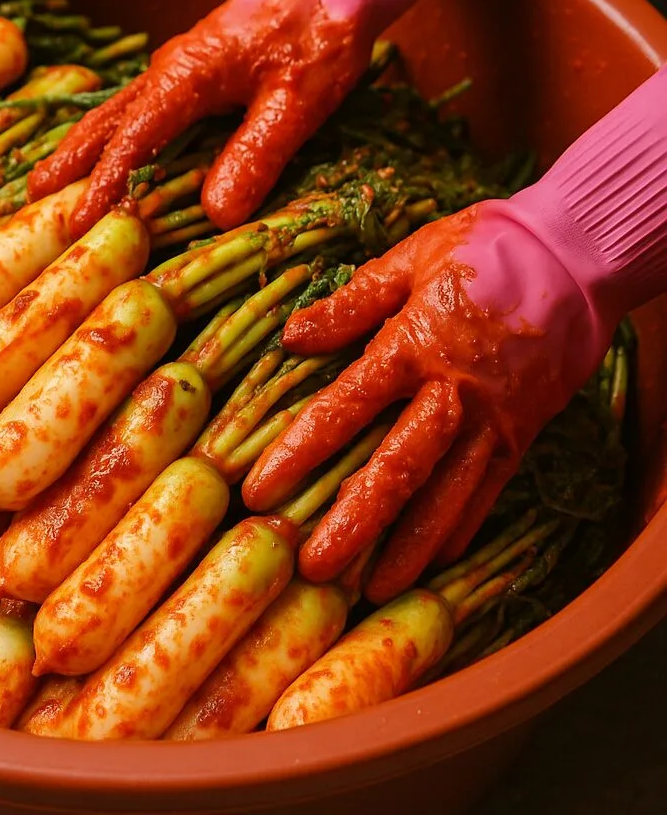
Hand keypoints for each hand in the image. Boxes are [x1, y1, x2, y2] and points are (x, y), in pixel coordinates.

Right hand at [27, 0, 369, 236]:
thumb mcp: (296, 103)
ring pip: (115, 110)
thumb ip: (256, 155)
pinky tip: (108, 148)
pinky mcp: (191, 67)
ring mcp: (177, 65)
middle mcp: (169, 70)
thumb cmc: (319, 39)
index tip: (77, 222)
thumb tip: (216, 214)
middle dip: (69, 161)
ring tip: (53, 178)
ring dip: (83, 146)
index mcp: (186, 77)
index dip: (104, 183)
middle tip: (33, 198)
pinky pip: (137, 104)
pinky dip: (111, 132)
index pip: (132, 139)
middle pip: (105, 121)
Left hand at [242, 200, 617, 602]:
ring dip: (409, 545)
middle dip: (354, 522)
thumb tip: (293, 336)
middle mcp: (451, 394)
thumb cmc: (483, 248)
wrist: (577, 256)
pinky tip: (437, 561)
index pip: (345, 408)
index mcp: (413, 345)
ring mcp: (492, 420)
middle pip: (397, 468)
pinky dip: (462, 528)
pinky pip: (489, 490)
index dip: (299, 452)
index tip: (260, 490)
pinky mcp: (521, 433)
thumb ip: (352, 303)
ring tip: (373, 588)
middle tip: (314, 566)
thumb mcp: (410, 259)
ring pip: (447, 494)